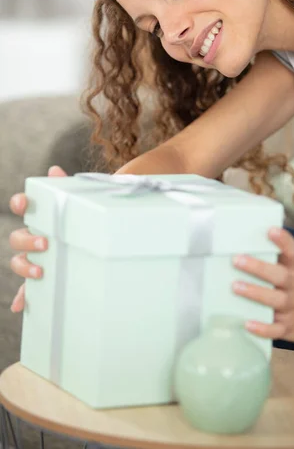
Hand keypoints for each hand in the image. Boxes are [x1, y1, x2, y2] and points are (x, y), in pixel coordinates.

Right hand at [9, 165, 66, 312]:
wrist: (94, 234)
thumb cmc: (80, 216)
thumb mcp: (77, 201)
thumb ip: (65, 185)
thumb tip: (53, 170)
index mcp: (39, 215)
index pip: (22, 206)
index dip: (19, 203)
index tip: (22, 203)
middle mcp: (32, 235)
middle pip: (17, 238)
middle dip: (27, 240)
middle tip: (44, 243)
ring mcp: (34, 256)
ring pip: (19, 261)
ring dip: (25, 266)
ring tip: (39, 271)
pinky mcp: (41, 274)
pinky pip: (27, 288)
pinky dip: (23, 297)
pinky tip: (21, 306)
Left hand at [232, 227, 293, 343]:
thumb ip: (276, 260)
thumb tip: (247, 241)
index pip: (292, 252)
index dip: (283, 241)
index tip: (271, 230)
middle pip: (280, 275)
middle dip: (259, 268)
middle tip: (237, 260)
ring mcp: (292, 308)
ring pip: (276, 301)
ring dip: (256, 293)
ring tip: (236, 286)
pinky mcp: (289, 328)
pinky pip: (276, 330)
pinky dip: (262, 328)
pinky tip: (247, 324)